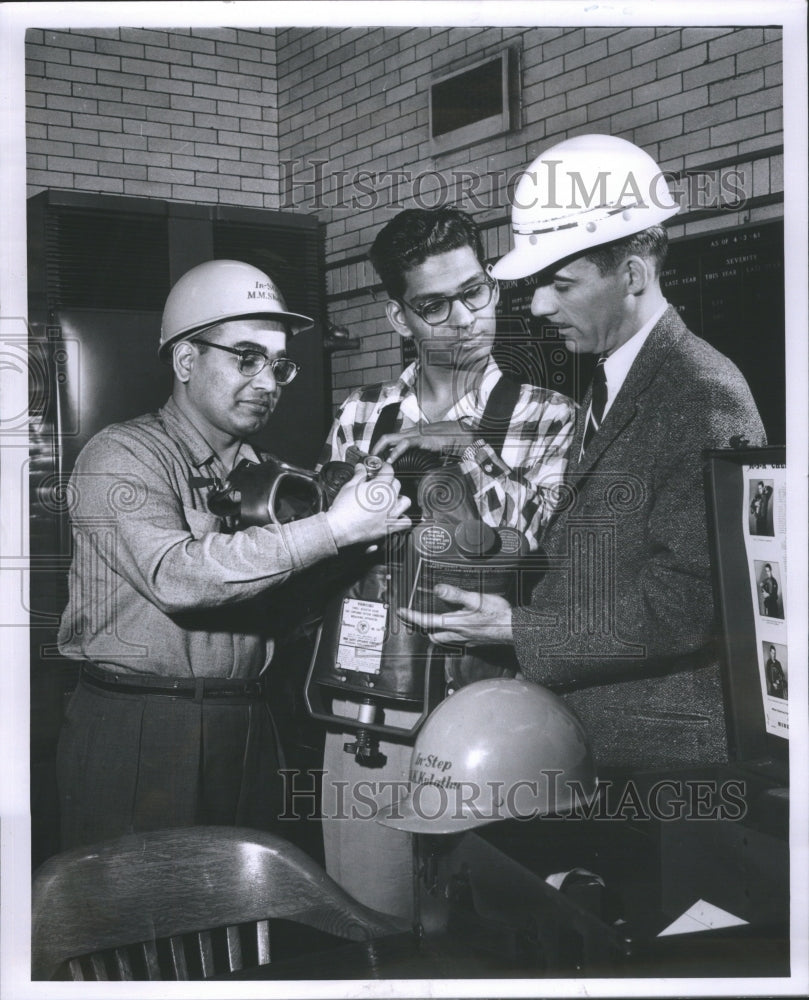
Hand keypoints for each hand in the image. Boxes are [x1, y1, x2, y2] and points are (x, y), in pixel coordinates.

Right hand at [325, 462, 409, 547]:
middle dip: (390, 482)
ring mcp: (391, 514)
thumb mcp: (350, 486)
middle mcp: (389, 499)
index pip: (389, 470)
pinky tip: (397, 517)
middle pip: (397, 484)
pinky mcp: (390, 527)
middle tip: (380, 484)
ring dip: (399, 499)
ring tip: (391, 500)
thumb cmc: (344, 508)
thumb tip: (361, 468)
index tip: (382, 468)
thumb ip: (359, 475)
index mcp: (380, 486)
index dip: (385, 467)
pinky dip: (404, 519)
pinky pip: (406, 522)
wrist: (340, 528)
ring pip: (405, 501)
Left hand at [371, 421, 476, 463]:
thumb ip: (422, 458)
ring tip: (375, 462)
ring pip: (390, 438)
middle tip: (369, 462)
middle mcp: (411, 433)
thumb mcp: (432, 452)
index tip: (374, 461)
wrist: (464, 436)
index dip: (380, 449)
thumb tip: (416, 472)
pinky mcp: (422, 438)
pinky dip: (395, 452)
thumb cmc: (450, 443)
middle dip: (374, 449)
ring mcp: (416, 434)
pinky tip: (390, 461)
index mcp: (413, 435)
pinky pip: (404, 443)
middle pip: (386, 438)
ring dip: (379, 450)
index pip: (391, 440)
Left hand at [397, 585, 513, 645]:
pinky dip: (450, 635)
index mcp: (454, 623)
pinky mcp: (475, 641)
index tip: (401, 611)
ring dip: (436, 632)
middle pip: (432, 635)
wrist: (515, 629)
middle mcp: (457, 634)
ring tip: (432, 622)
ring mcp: (466, 639)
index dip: (411, 616)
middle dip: (422, 627)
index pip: (426, 621)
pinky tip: (456, 627)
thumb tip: (437, 589)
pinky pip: (456, 641)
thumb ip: (455, 594)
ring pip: (443, 640)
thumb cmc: (498, 614)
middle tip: (415, 618)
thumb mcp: (476, 599)